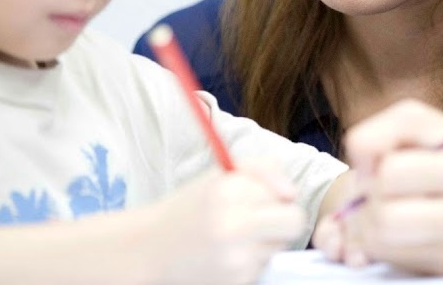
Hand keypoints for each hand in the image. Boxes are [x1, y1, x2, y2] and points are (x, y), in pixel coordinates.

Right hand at [140, 158, 306, 284]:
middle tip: (261, 221)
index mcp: (229, 189)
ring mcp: (235, 257)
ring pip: (280, 246)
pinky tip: (225, 256)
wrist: (148, 250)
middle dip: (284, 221)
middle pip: (295, 221)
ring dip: (265, 242)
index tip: (258, 199)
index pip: (285, 193)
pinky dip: (251, 262)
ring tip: (234, 239)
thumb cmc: (190, 208)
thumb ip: (263, 169)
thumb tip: (291, 193)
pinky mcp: (237, 281)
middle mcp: (233, 223)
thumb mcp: (220, 176)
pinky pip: (264, 266)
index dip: (274, 196)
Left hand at [316, 99, 442, 275]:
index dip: (372, 167)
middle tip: (373, 189)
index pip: (391, 174)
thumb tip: (359, 168)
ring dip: (364, 225)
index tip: (378, 163)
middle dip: (365, 202)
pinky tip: (391, 225)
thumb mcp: (416, 120)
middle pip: (383, 219)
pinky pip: (388, 261)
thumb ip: (378, 132)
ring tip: (379, 205)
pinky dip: (376, 243)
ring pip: (379, 245)